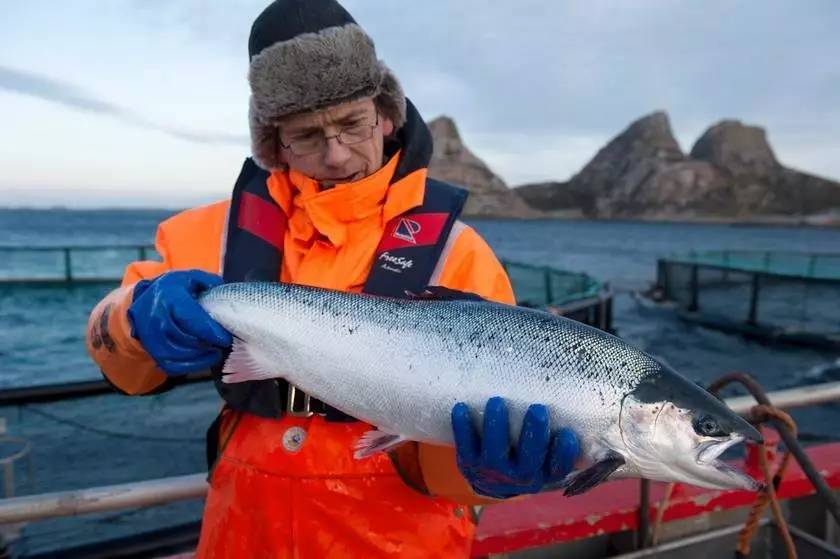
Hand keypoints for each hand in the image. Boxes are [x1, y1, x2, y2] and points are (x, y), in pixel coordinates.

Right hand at [128, 270, 231, 375]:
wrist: (144, 302)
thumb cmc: (172, 290)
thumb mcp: (190, 278)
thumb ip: (208, 282)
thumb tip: (222, 290)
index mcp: (169, 297)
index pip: (190, 318)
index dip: (209, 331)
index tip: (225, 338)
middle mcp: (156, 317)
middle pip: (185, 338)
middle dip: (206, 344)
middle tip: (221, 344)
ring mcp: (150, 337)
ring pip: (179, 354)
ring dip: (200, 356)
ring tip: (214, 351)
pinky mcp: (151, 351)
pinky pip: (172, 365)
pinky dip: (190, 365)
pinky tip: (203, 358)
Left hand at [451, 396, 578, 498]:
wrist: (493, 480)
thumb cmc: (527, 457)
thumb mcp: (545, 455)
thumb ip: (558, 438)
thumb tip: (575, 401)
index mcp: (543, 473)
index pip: (558, 467)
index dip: (564, 454)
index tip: (569, 434)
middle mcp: (520, 477)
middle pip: (529, 459)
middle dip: (534, 434)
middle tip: (537, 409)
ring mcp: (493, 471)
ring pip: (495, 453)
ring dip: (496, 427)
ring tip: (497, 403)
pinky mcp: (469, 463)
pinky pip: (465, 446)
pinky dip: (462, 427)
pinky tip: (461, 408)